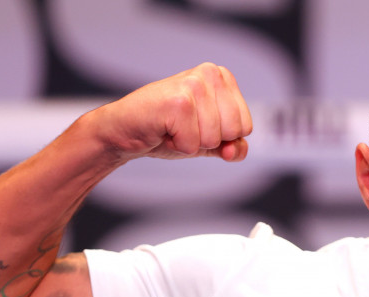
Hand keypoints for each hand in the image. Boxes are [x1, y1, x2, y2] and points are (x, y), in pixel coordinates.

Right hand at [88, 63, 253, 162]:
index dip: (222, 138)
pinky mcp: (178, 102)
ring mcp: (194, 85)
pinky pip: (193, 144)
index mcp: (221, 77)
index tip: (197, 126)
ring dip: (190, 143)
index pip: (245, 126)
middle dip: (208, 140)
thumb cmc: (164, 130)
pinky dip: (177, 146)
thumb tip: (235, 150)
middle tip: (183, 127)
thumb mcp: (207, 140)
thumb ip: (232, 146)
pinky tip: (163, 130)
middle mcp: (210, 73)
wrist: (123, 131)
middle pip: (234, 131)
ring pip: (213, 139)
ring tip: (171, 128)